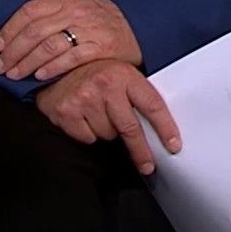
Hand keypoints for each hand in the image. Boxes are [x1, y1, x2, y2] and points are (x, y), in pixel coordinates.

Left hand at [0, 0, 141, 81]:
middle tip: (0, 66)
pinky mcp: (100, 48)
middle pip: (35, 30)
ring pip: (50, 45)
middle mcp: (76, 13)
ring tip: (15, 74)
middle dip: (13, 51)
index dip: (10, 28)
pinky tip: (40, 76)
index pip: (30, 11)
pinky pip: (71, 58)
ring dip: (28, 62)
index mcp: (67, 0)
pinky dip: (53, 68)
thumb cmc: (104, 16)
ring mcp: (89, 30)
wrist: (141, 27)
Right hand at [34, 60, 180, 174]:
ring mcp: (84, 99)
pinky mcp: (66, 112)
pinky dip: (88, 133)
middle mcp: (106, 86)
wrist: (57, 65)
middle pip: (130, 128)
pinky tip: (84, 117)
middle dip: (141, 151)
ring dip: (107, 131)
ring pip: (108, 135)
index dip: (165, 128)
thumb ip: (137, 94)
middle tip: (147, 166)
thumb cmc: (95, 72)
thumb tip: (159, 126)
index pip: (152, 105)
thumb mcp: (121, 74)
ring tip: (100, 113)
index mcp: (125, 75)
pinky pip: (87, 138)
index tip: (173, 145)